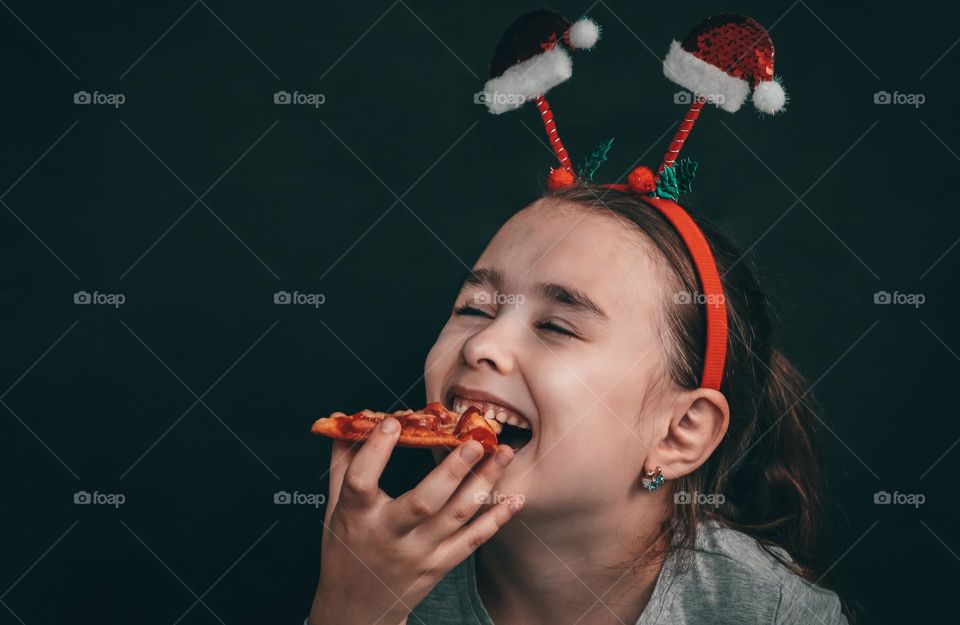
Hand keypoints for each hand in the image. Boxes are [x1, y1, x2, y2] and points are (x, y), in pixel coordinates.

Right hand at [308, 417, 521, 624]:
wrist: (357, 608)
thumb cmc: (346, 550)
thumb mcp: (336, 507)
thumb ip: (343, 463)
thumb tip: (343, 419)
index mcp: (357, 517)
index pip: (362, 481)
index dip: (376, 452)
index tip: (393, 422)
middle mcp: (390, 536)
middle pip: (423, 503)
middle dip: (452, 471)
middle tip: (474, 442)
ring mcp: (419, 553)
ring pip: (456, 517)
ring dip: (484, 484)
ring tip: (504, 453)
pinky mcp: (440, 565)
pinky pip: (473, 541)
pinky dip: (497, 520)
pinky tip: (515, 498)